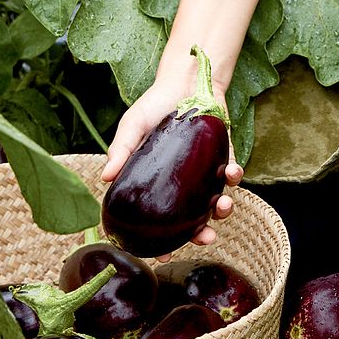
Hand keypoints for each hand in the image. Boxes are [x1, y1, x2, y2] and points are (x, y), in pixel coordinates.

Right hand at [101, 77, 243, 259]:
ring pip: (215, 202)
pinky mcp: (223, 157)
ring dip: (221, 210)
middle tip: (206, 239)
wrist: (184, 82)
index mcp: (159, 182)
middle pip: (193, 218)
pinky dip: (233, 175)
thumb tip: (105, 178)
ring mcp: (204, 173)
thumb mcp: (133, 126)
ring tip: (221, 208)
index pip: (159, 217)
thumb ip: (121, 150)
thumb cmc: (155, 106)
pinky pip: (231, 173)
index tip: (159, 257)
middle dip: (201, 233)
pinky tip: (230, 172)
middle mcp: (183, 184)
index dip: (160, 239)